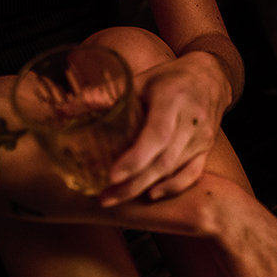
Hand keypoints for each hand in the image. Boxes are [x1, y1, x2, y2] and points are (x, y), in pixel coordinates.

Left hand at [100, 51, 231, 206]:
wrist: (212, 78)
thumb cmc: (172, 78)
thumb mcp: (139, 79)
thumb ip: (104, 96)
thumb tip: (63, 112)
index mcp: (174, 100)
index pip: (157, 135)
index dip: (136, 158)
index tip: (112, 176)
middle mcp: (192, 122)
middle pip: (164, 160)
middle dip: (134, 183)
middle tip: (105, 198)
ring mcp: (202, 139)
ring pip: (175, 170)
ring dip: (146, 188)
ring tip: (116, 199)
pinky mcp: (206, 150)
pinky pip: (191, 175)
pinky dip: (173, 188)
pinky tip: (151, 196)